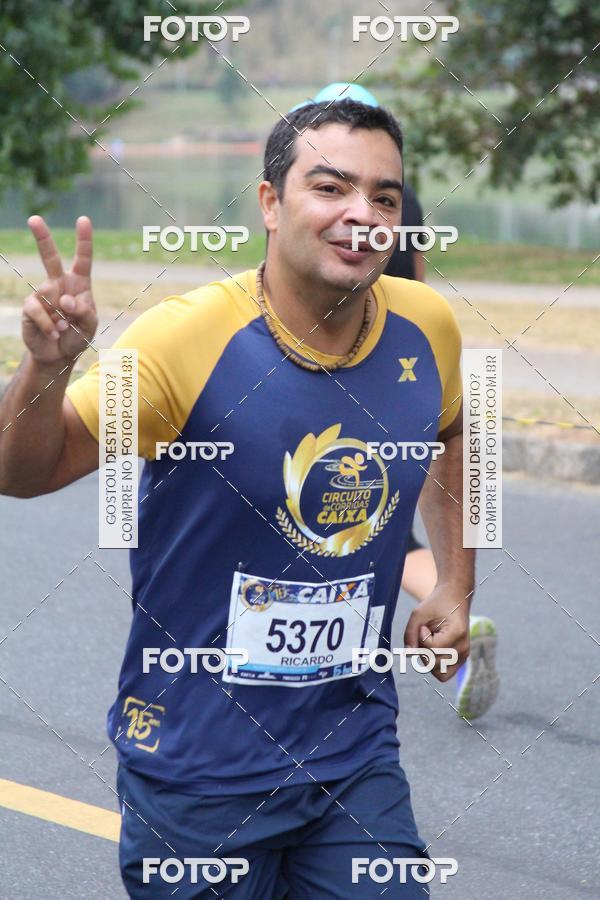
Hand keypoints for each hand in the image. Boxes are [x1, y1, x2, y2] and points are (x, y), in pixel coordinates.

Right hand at [22, 215, 97, 366]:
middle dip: (41, 237)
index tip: (83, 220)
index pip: (83, 259)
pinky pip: (39, 311)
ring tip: (64, 329)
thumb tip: (65, 298)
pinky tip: (53, 334)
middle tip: (33, 219)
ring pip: (50, 296)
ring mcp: (43, 294)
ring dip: (61, 318)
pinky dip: (49, 325)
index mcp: (79, 284)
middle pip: (49, 257)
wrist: (58, 355)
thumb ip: (85, 311)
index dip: (84, 240)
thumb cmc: (78, 336)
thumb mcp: (90, 325)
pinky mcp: (31, 307)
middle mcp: (59, 284)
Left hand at [403, 584, 470, 681]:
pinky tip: (433, 648)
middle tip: (426, 634)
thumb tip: (408, 656)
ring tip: (431, 641)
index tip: (424, 626)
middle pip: (434, 664)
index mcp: (457, 633)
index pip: (433, 649)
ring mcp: (464, 655)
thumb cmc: (436, 604)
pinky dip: (434, 664)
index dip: (422, 638)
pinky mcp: (461, 659)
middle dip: (423, 650)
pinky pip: (444, 673)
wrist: (454, 598)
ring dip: (428, 658)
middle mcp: (464, 647)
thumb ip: (410, 634)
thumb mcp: (418, 614)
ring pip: (439, 672)